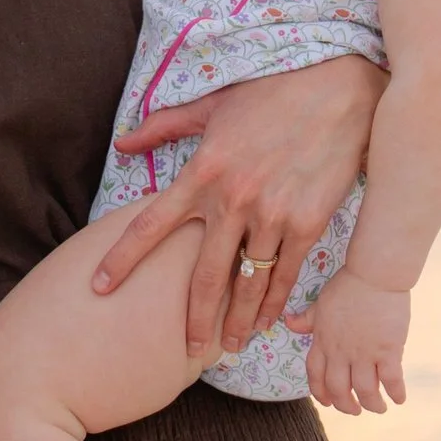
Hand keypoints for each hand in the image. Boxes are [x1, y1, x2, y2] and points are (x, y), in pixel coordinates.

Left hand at [98, 56, 382, 362]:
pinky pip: (286, 273)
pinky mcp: (308, 223)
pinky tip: (264, 322)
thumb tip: (123, 143)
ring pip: (247, 282)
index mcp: (202, 171)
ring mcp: (272, 214)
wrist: (341, 92)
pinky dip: (274, 303)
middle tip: (182, 348)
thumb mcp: (214, 105)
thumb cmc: (273, 93)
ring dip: (236, 320)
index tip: (99, 287)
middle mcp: (232, 199)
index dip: (121, 260)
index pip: (149, 225)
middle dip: (191, 318)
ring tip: (225, 347)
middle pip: (202, 274)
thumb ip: (165, 127)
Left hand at [289, 268, 409, 414]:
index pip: (316, 375)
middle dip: (346, 406)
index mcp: (323, 341)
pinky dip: (395, 393)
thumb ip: (306, 319)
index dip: (320, 393)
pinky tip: (399, 399)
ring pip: (365, 390)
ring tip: (378, 408)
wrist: (374, 274)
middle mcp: (341, 351)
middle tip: (355, 410)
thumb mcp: (320, 303)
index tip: (328, 402)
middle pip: (339, 389)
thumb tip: (288, 322)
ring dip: (372, 405)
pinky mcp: (388, 350)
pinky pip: (391, 380)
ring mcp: (364, 352)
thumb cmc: (348, 286)